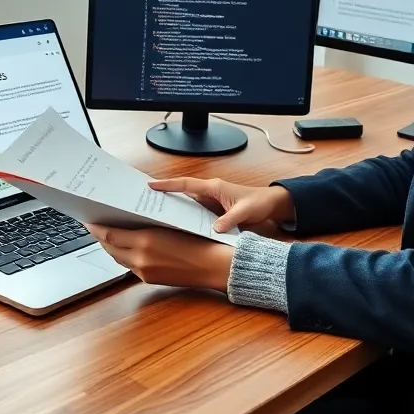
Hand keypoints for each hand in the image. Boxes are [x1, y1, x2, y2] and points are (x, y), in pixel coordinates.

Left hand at [85, 223, 233, 291]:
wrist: (214, 266)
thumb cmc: (197, 240)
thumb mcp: (170, 225)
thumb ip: (146, 225)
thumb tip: (129, 221)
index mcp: (145, 241)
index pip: (109, 235)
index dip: (96, 229)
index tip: (89, 221)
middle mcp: (140, 258)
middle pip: (109, 248)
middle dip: (101, 238)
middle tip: (95, 227)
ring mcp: (144, 271)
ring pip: (118, 258)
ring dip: (111, 248)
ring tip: (109, 236)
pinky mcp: (149, 280)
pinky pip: (129, 267)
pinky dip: (124, 257)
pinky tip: (127, 249)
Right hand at [147, 177, 295, 233]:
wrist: (270, 205)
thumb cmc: (259, 202)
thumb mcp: (245, 211)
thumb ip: (230, 219)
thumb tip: (215, 229)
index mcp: (214, 187)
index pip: (186, 184)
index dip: (168, 185)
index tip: (151, 185)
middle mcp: (209, 192)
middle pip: (181, 193)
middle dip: (163, 196)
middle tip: (144, 202)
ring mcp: (210, 202)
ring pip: (186, 204)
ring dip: (172, 208)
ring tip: (154, 216)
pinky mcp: (212, 211)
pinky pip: (194, 213)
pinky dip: (185, 218)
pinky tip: (176, 228)